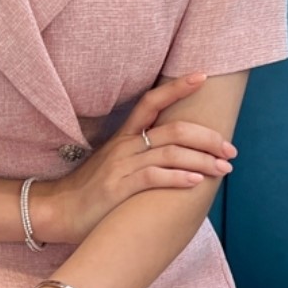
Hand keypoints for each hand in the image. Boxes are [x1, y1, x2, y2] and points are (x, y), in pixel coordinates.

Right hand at [36, 72, 237, 243]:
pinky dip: (178, 177)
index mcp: (124, 137)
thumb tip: (177, 159)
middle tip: (230, 149)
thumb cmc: (91, 193)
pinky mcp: (118, 188)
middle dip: (208, 137)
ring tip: (223, 168)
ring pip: (170, 152)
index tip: (203, 76)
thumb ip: (142, 159)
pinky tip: (196, 181)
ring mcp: (121, 165)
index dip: (177, 86)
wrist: (58, 211)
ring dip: (203, 160)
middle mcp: (124, 146)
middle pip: (174, 128)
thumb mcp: (115, 167)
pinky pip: (154, 176)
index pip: (152, 101)